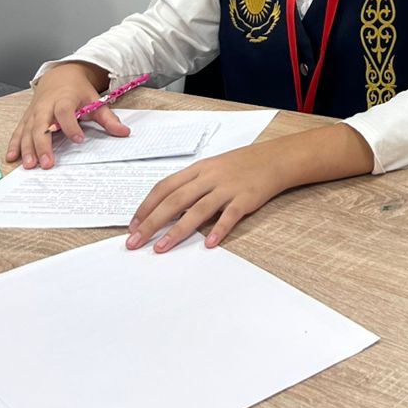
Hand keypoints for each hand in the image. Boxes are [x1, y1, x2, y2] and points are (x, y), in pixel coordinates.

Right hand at [6, 62, 127, 169]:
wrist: (61, 76)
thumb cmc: (78, 91)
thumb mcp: (95, 101)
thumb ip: (108, 119)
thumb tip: (124, 133)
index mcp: (64, 99)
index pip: (65, 112)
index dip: (71, 125)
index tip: (78, 139)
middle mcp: (46, 106)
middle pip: (41, 125)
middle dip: (43, 145)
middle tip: (47, 163)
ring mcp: (34, 113)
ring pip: (27, 131)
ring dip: (27, 148)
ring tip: (30, 165)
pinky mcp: (27, 118)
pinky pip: (18, 131)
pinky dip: (14, 144)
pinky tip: (12, 157)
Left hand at [127, 142, 286, 252]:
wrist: (274, 158)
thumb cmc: (240, 165)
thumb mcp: (211, 169)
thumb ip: (191, 186)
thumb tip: (166, 210)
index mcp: (198, 169)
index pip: (165, 187)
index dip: (146, 207)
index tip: (133, 226)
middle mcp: (209, 177)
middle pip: (175, 200)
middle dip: (152, 222)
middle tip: (135, 242)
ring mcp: (227, 188)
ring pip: (198, 210)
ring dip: (177, 231)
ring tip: (162, 248)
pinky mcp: (245, 198)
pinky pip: (230, 216)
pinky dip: (219, 230)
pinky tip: (208, 244)